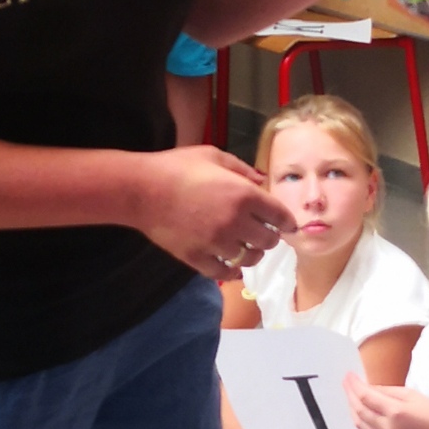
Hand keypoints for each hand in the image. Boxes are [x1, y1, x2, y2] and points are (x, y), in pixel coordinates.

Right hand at [135, 149, 294, 278]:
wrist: (141, 190)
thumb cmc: (177, 167)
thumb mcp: (213, 156)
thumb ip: (242, 169)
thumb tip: (262, 179)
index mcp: (244, 194)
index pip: (280, 216)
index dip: (287, 221)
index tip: (286, 224)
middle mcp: (236, 221)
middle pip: (269, 241)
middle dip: (270, 237)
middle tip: (264, 233)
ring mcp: (217, 243)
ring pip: (250, 259)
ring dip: (253, 254)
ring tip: (247, 248)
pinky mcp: (198, 258)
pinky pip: (225, 272)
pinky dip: (233, 271)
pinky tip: (233, 266)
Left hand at [342, 369, 428, 428]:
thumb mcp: (412, 395)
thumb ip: (388, 391)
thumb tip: (369, 387)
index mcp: (395, 412)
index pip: (366, 396)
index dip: (355, 385)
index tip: (349, 375)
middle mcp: (386, 427)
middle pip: (359, 409)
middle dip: (350, 394)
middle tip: (346, 382)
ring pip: (359, 422)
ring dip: (352, 407)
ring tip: (349, 394)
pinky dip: (359, 418)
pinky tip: (359, 409)